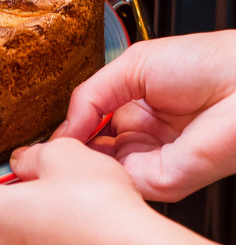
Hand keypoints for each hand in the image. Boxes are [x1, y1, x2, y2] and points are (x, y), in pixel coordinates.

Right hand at [56, 31, 235, 201]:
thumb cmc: (203, 62)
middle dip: (70, 151)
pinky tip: (89, 157)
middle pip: (94, 153)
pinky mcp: (167, 181)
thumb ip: (91, 95)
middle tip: (43, 149)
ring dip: (83, 163)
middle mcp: (143, 137)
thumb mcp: (132, 65)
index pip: (90, 127)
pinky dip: (104, 172)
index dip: (67, 130)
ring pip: (105, 172)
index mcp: (134, 107)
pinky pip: (127, 183)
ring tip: (62, 152)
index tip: (42, 137)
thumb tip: (63, 127)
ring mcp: (154, 161)